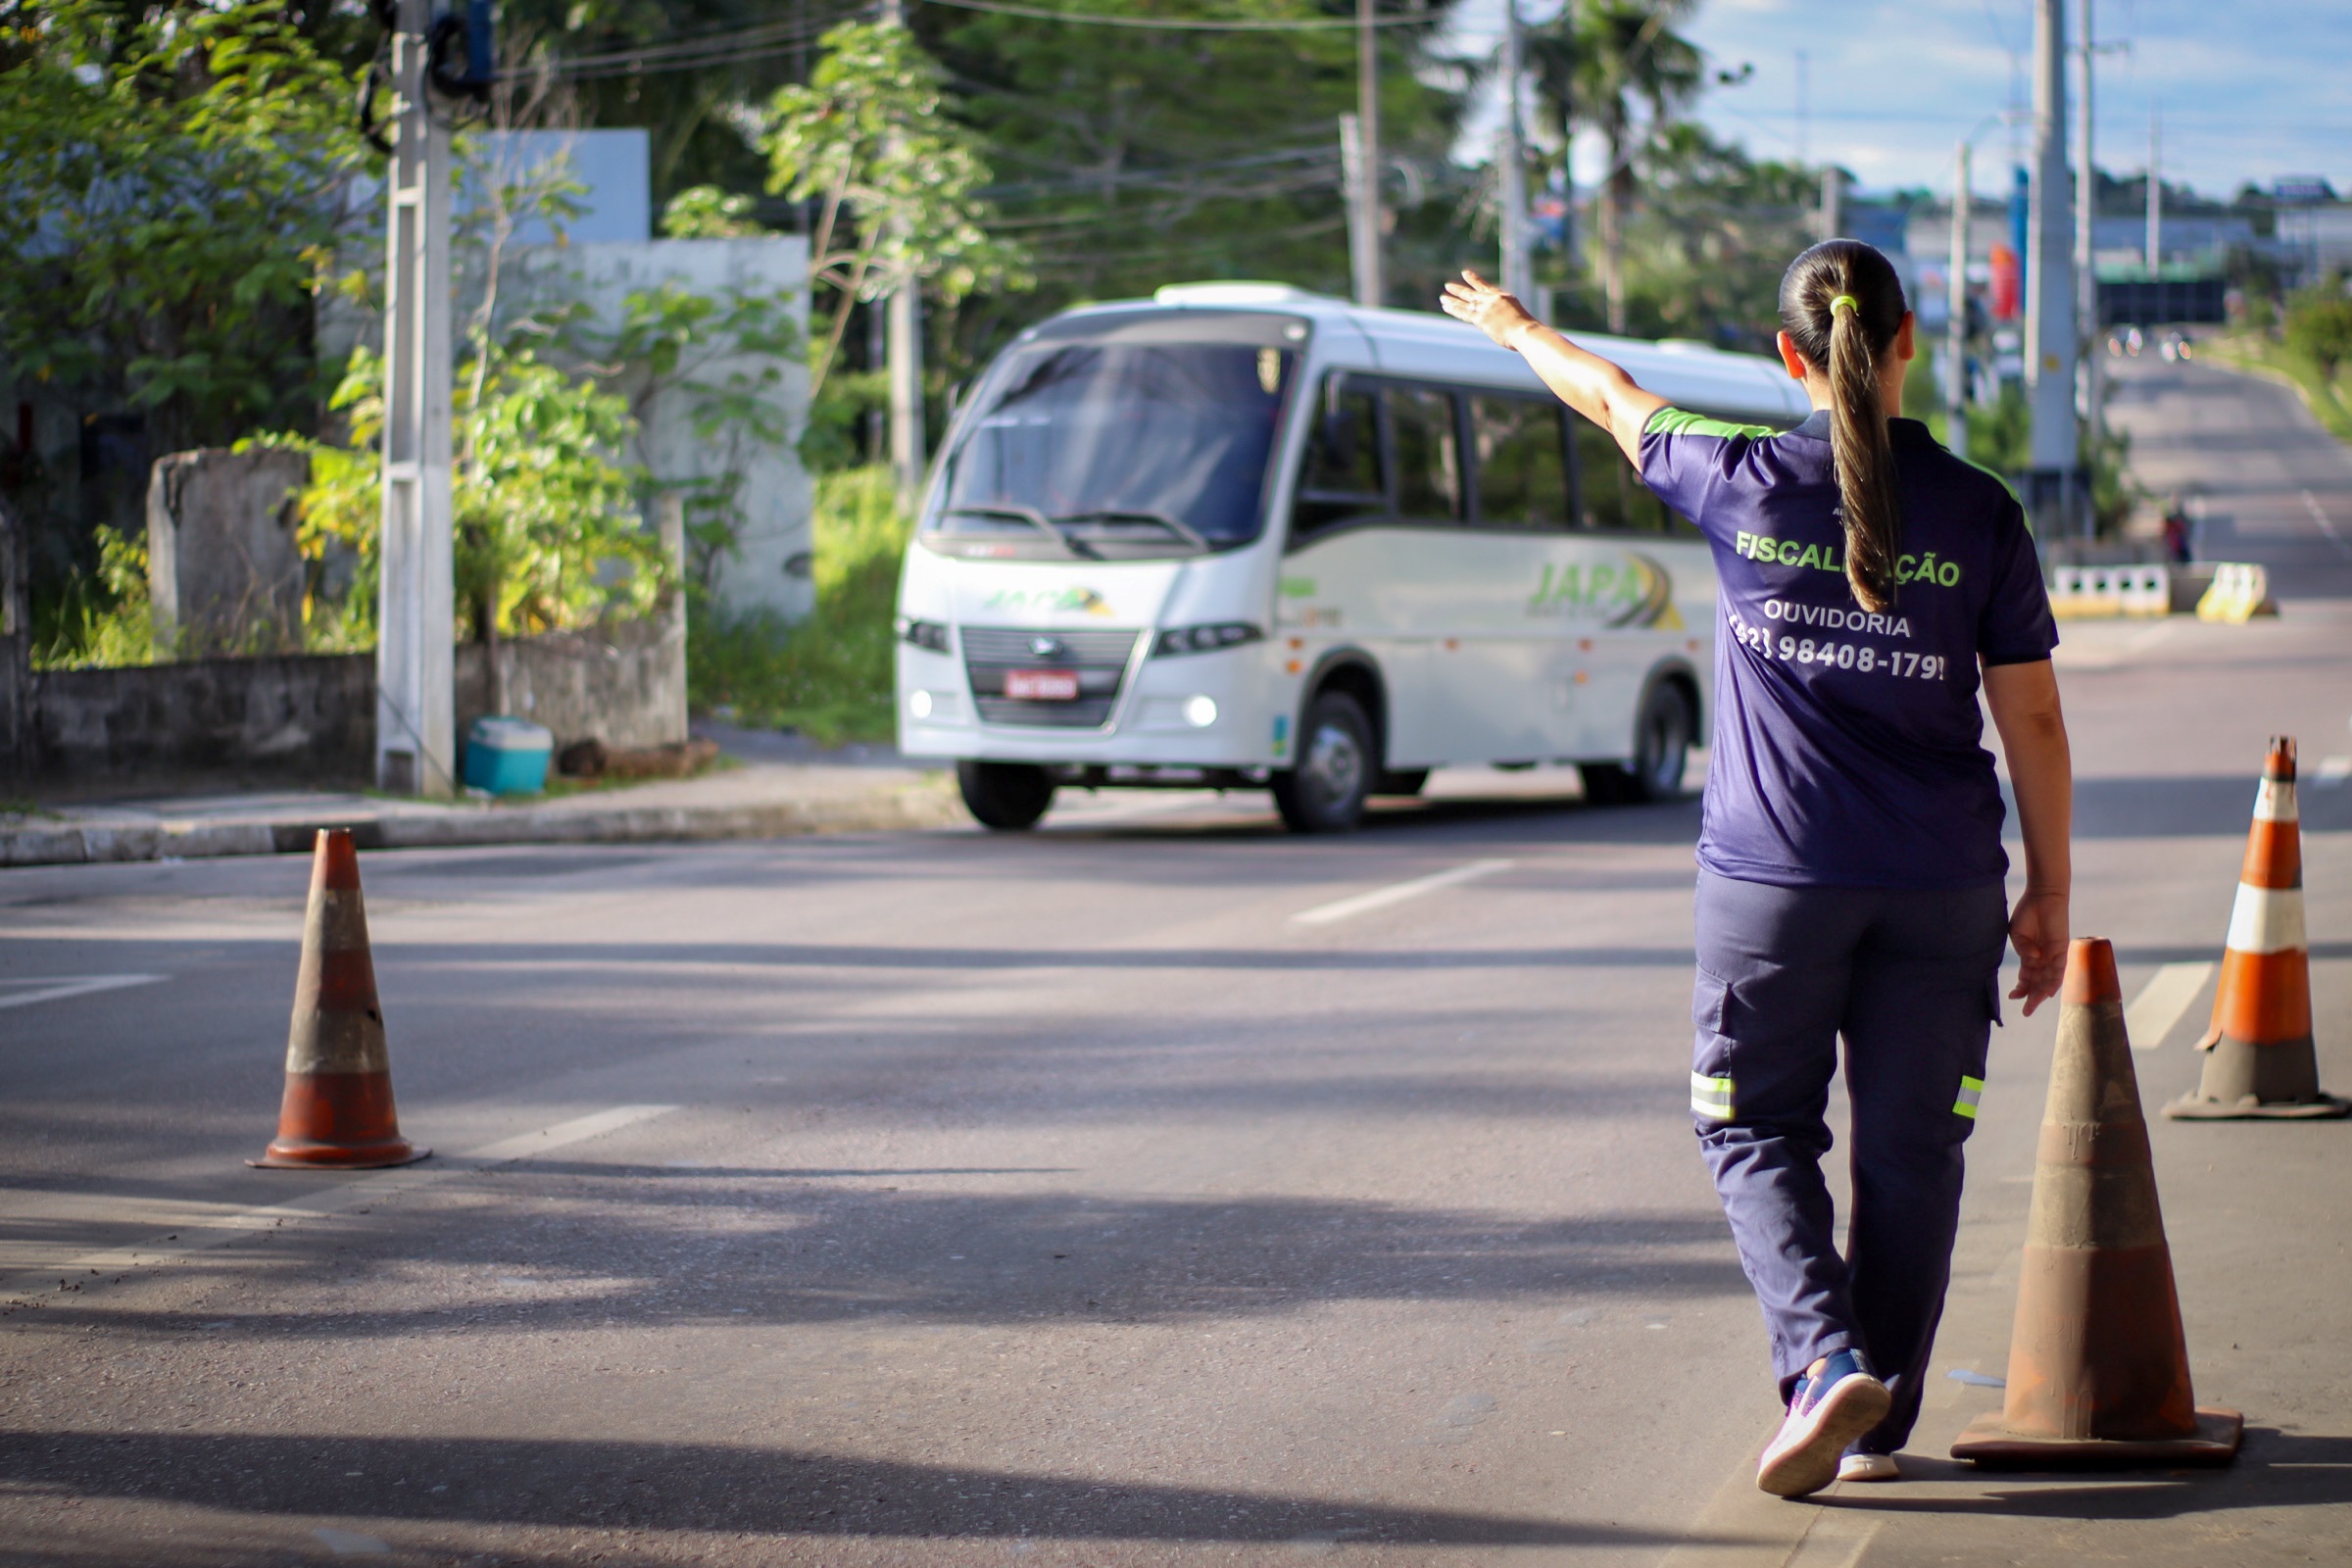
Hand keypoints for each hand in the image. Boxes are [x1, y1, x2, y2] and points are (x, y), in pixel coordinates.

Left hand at [1440, 269, 1538, 349]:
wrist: (1525, 330)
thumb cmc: (1526, 329)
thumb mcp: (1518, 316)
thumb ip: (1507, 316)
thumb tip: (1504, 323)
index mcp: (1503, 297)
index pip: (1485, 287)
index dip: (1474, 280)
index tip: (1465, 273)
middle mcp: (1492, 300)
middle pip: (1472, 293)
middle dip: (1460, 290)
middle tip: (1448, 286)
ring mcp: (1486, 309)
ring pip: (1465, 302)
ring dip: (1453, 299)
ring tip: (1442, 297)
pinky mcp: (1481, 319)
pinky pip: (1464, 313)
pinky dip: (1454, 309)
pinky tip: (1446, 305)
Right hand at [2007, 889, 2068, 1015]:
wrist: (2042, 896)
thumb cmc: (2028, 913)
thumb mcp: (2017, 934)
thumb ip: (2023, 949)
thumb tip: (2032, 960)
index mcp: (2031, 955)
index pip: (2027, 977)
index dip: (2021, 988)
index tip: (2012, 998)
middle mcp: (2043, 958)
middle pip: (2038, 982)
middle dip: (2032, 997)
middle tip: (2026, 1012)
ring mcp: (2053, 954)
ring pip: (2049, 979)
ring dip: (2042, 992)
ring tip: (2034, 1004)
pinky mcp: (2062, 948)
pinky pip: (2060, 967)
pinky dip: (2053, 978)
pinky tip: (2048, 990)